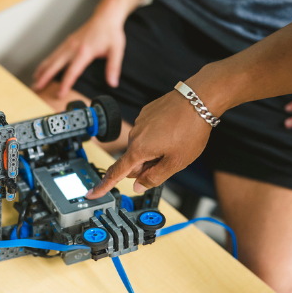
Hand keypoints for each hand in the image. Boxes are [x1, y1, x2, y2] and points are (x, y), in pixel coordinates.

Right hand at [32, 9, 125, 97]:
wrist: (105, 16)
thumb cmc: (111, 32)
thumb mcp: (116, 50)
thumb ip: (113, 68)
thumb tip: (113, 83)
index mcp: (84, 52)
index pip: (72, 72)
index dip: (65, 85)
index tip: (59, 95)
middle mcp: (73, 48)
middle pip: (55, 65)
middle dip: (45, 78)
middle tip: (37, 88)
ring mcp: (68, 44)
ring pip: (51, 59)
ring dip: (42, 70)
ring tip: (35, 81)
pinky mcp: (67, 42)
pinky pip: (53, 54)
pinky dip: (46, 63)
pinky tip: (42, 69)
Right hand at [86, 90, 210, 197]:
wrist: (199, 99)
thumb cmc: (190, 129)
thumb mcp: (176, 162)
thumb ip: (155, 177)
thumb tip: (139, 186)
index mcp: (139, 149)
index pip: (117, 172)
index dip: (104, 186)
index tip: (92, 194)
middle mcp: (135, 135)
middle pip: (133, 161)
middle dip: (145, 167)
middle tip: (168, 161)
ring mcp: (140, 122)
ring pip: (141, 147)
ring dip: (152, 152)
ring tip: (175, 143)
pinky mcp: (147, 113)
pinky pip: (146, 133)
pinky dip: (156, 137)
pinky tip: (172, 132)